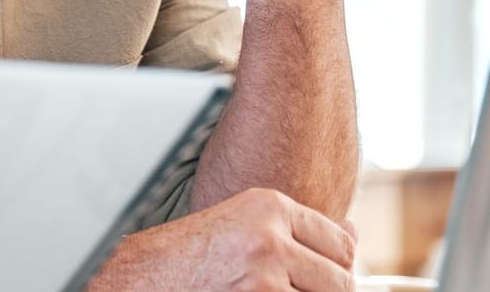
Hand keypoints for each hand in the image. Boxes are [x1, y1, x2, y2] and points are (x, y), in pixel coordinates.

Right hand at [90, 188, 356, 291]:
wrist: (135, 279)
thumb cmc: (185, 259)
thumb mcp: (243, 227)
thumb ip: (298, 231)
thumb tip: (354, 235)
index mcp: (269, 207)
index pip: (341, 246)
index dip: (337, 271)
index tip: (317, 280)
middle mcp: (270, 237)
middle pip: (342, 282)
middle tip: (285, 289)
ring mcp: (265, 277)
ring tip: (259, 290)